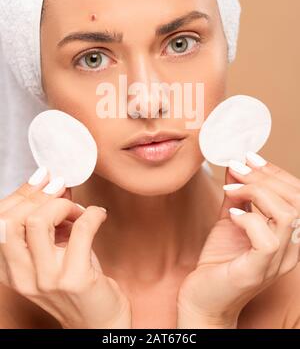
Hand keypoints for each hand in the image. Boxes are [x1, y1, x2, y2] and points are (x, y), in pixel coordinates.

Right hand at [0, 167, 130, 328]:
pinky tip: (99, 215)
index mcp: (11, 270)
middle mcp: (23, 277)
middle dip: (39, 196)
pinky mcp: (75, 279)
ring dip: (63, 205)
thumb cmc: (77, 283)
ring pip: (38, 222)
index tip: (41, 178)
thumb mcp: (54, 252)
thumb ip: (50, 222)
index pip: (0, 223)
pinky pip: (81, 230)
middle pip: (13, 221)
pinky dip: (93, 213)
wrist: (99, 323)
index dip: (20, 194)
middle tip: (60, 189)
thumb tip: (54, 184)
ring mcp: (47, 280)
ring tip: (79, 210)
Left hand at [177, 152, 299, 327]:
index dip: (276, 172)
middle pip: (296, 201)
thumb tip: (237, 165)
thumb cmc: (219, 261)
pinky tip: (232, 214)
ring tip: (231, 189)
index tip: (250, 157)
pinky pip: (267, 238)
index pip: (296, 196)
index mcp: (286, 234)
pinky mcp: (257, 270)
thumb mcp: (230, 219)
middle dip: (266, 177)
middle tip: (239, 168)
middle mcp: (288, 249)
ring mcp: (276, 261)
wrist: (201, 298)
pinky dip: (249, 219)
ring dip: (257, 192)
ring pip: (287, 215)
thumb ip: (237, 194)